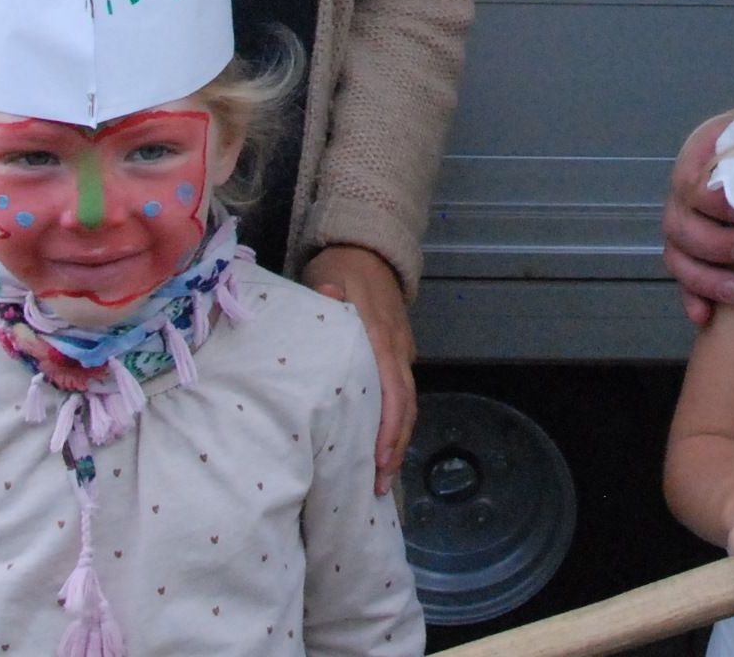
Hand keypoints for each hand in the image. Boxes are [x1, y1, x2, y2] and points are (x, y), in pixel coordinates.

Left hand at [305, 243, 414, 496]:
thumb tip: (330, 299)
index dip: (387, 427)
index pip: (391, 390)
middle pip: (405, 405)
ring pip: (407, 402)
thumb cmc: (341, 269)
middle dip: (395, 446)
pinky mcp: (398, 353)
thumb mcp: (327, 276)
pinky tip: (383, 443)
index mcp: (379, 336)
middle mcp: (396, 349)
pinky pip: (402, 393)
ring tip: (382, 475)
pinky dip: (396, 421)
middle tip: (378, 484)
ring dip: (397, 439)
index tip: (377, 459)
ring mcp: (401, 351)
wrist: (367, 249)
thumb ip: (326, 295)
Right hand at [663, 73, 733, 328]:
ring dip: (704, 278)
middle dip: (714, 244)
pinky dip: (692, 301)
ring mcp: (683, 233)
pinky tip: (704, 318)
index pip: (692, 182)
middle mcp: (683, 198)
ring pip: (677, 259)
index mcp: (699, 162)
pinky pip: (681, 286)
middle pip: (679, 226)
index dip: (715, 201)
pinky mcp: (691, 262)